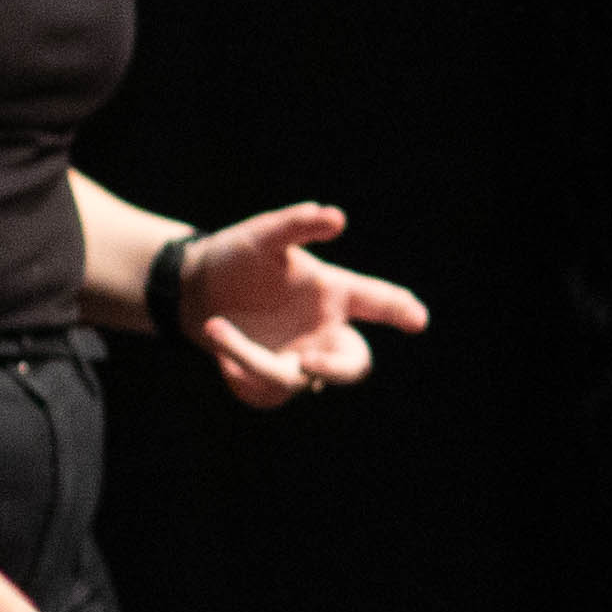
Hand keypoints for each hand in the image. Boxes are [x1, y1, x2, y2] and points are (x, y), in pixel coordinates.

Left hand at [165, 200, 431, 409]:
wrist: (194, 289)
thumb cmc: (236, 257)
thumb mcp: (261, 235)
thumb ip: (298, 224)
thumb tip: (336, 217)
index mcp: (334, 293)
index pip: (379, 301)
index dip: (402, 310)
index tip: (417, 320)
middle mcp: (324, 330)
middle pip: (354, 362)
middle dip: (337, 369)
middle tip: (309, 363)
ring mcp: (300, 359)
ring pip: (296, 380)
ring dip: (252, 358)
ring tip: (215, 327)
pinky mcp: (274, 380)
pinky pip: (268, 394)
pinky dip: (240, 373)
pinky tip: (220, 354)